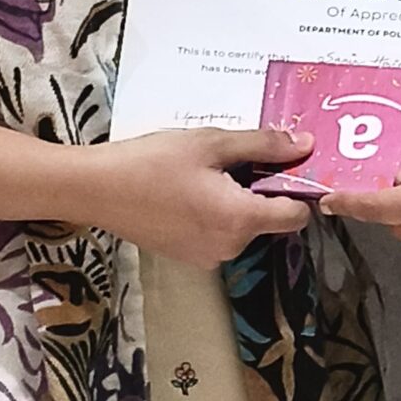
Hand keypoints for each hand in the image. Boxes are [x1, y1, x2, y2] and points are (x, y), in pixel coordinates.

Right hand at [74, 127, 315, 265]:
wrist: (95, 190)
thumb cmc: (152, 162)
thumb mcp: (210, 143)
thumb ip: (263, 145)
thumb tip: (305, 145)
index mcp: (240, 219)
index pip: (297, 217)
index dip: (298, 190)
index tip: (287, 166)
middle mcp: (229, 247)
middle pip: (269, 220)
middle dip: (261, 190)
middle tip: (233, 159)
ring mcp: (207, 257)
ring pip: (243, 226)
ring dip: (236, 201)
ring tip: (206, 172)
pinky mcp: (188, 257)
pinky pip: (219, 234)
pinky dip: (216, 214)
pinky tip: (189, 190)